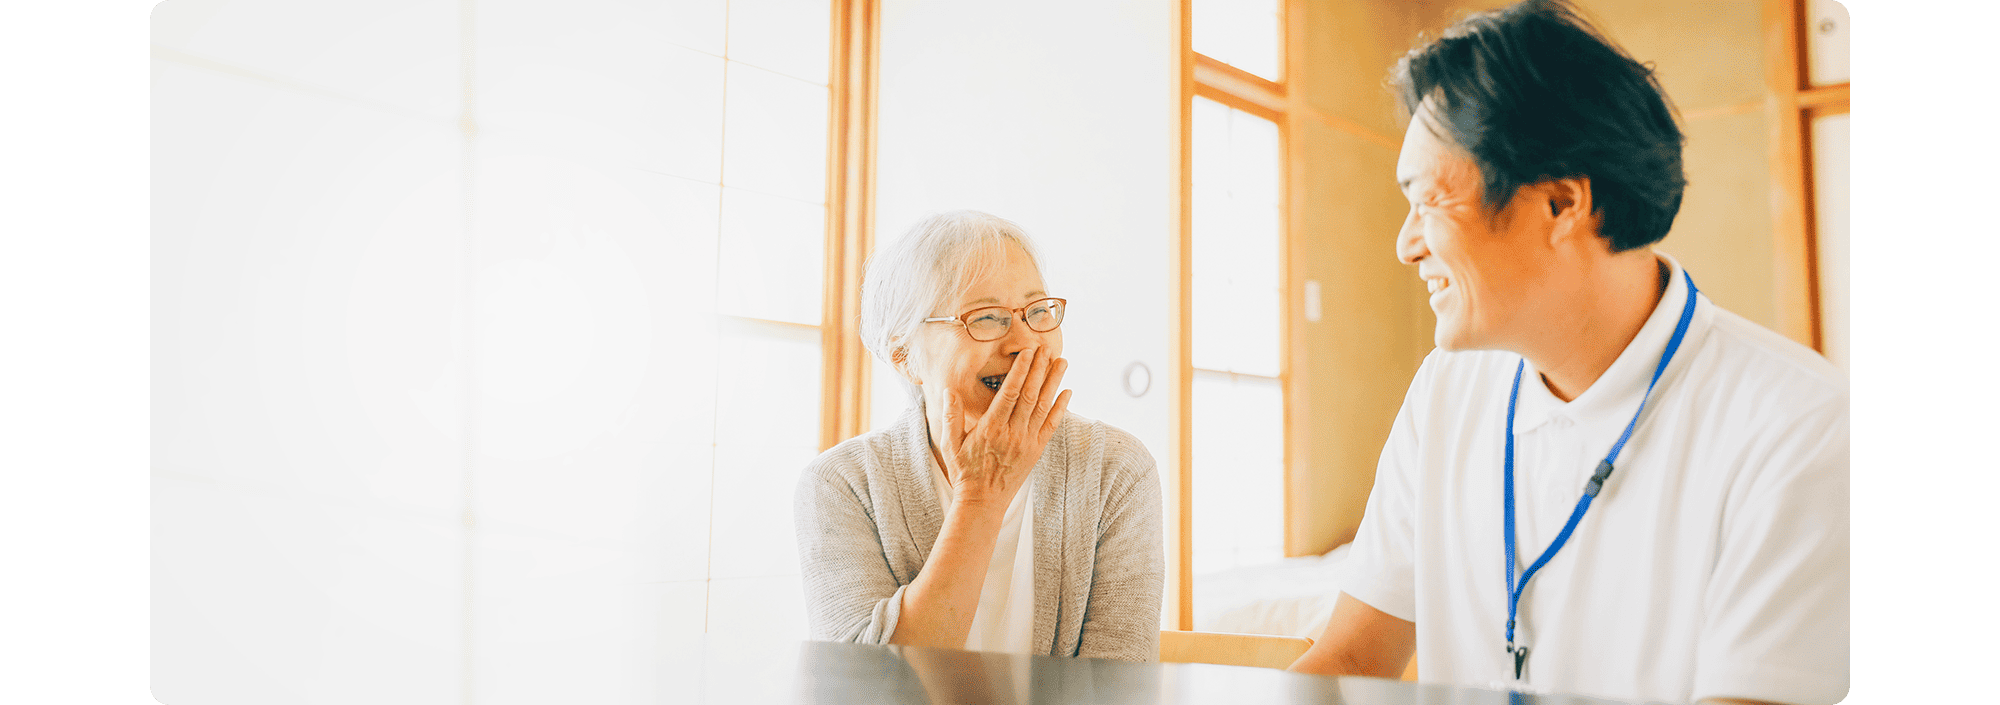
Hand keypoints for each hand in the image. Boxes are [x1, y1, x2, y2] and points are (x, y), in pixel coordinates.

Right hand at [941, 347, 1071, 506]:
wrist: (982, 501)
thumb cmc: (964, 471)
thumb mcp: (950, 443)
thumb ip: (951, 415)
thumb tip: (950, 390)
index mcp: (991, 427)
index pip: (1011, 392)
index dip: (1022, 370)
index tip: (1029, 352)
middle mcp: (1013, 433)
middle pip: (1031, 394)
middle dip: (1040, 369)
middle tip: (1047, 348)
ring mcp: (1027, 442)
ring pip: (1044, 406)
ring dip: (1054, 382)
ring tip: (1062, 362)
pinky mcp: (1036, 451)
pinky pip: (1052, 425)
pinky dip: (1061, 408)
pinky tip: (1067, 392)